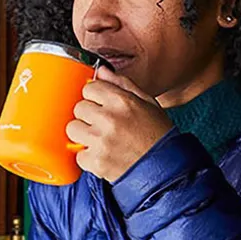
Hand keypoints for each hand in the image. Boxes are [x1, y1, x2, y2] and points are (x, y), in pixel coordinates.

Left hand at [66, 67, 172, 181]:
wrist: (167, 168)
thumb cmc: (158, 135)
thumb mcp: (147, 102)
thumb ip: (122, 84)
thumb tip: (101, 71)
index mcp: (122, 101)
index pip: (89, 87)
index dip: (95, 96)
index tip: (101, 105)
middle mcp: (110, 119)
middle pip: (79, 107)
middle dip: (88, 116)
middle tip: (103, 124)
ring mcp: (101, 141)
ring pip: (73, 129)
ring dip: (83, 134)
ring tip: (100, 139)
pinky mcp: (97, 162)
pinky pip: (78, 154)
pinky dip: (88, 156)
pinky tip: (103, 154)